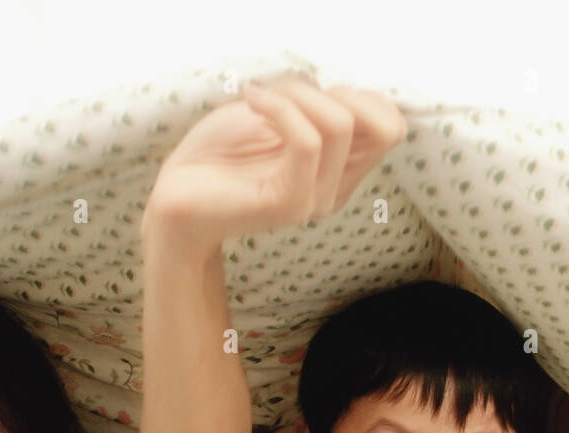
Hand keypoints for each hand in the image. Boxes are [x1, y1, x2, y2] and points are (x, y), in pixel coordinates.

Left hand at [142, 77, 406, 254]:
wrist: (176, 194)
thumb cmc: (221, 152)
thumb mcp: (279, 117)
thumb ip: (318, 110)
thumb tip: (351, 94)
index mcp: (339, 171)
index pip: (392, 127)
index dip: (363, 97)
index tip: (315, 96)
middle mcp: (334, 190)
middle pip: (382, 124)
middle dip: (335, 92)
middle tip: (287, 95)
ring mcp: (315, 200)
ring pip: (340, 124)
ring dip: (297, 94)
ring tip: (259, 97)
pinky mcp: (288, 204)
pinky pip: (307, 141)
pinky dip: (278, 107)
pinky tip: (250, 100)